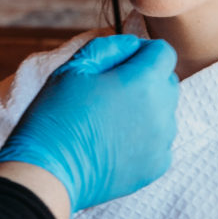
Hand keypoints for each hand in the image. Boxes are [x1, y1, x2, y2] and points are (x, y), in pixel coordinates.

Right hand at [0, 33, 178, 213]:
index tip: (121, 62)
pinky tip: (116, 141)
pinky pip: (160, 140)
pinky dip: (145, 137)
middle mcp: (162, 110)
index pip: (163, 52)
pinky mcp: (156, 166)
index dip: (142, 51)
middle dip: (146, 78)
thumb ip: (109, 47)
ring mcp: (162, 141)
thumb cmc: (57, 116)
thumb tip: (132, 45)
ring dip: (147, 108)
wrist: (49, 173)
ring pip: (165, 111)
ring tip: (111, 119)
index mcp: (144, 81)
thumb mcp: (75, 68)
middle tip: (111, 91)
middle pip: (168, 81)